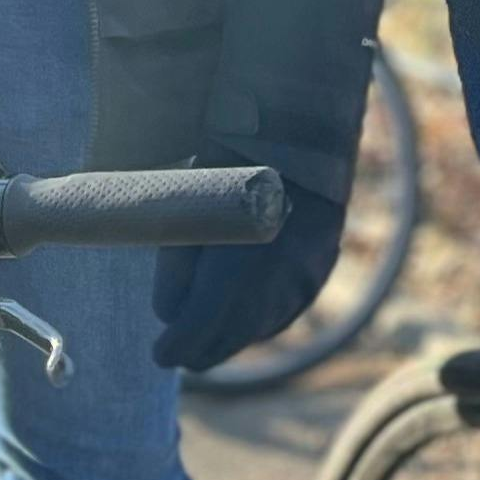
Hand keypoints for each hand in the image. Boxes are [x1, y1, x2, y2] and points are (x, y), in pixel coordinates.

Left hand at [152, 176, 348, 372]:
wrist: (297, 125)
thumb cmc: (229, 159)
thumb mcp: (185, 211)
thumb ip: (176, 271)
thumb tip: (171, 316)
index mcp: (235, 261)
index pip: (199, 328)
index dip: (175, 346)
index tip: (160, 354)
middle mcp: (275, 277)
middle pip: (230, 338)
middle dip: (200, 348)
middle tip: (177, 350)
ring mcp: (304, 275)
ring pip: (259, 328)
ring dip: (231, 333)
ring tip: (207, 331)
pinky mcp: (320, 267)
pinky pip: (286, 310)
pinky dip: (260, 318)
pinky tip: (243, 313)